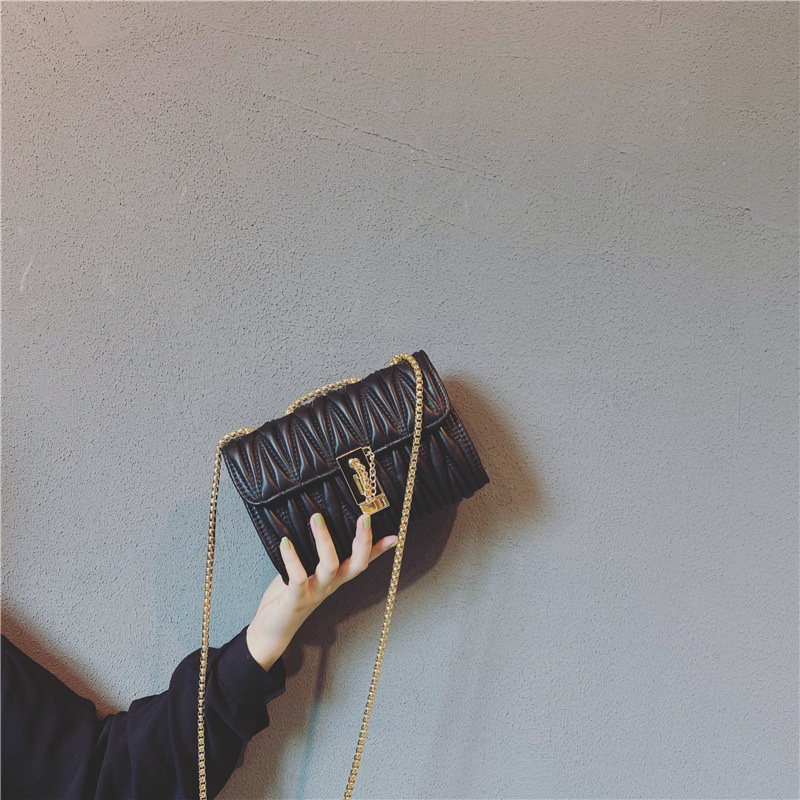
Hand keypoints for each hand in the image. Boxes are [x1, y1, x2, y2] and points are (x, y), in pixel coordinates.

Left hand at [246, 513, 398, 670]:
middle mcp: (330, 585)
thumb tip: (314, 526)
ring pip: (329, 566)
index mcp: (335, 578)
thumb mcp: (305, 571)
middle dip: (363, 541)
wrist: (272, 632)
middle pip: (355, 564)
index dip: (379, 550)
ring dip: (325, 540)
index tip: (393, 536)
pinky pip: (298, 578)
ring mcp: (315, 593)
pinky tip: (286, 542)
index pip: (362, 562)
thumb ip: (311, 554)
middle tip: (364, 518)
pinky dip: (292, 559)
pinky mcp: (296, 600)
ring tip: (317, 518)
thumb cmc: (287, 597)